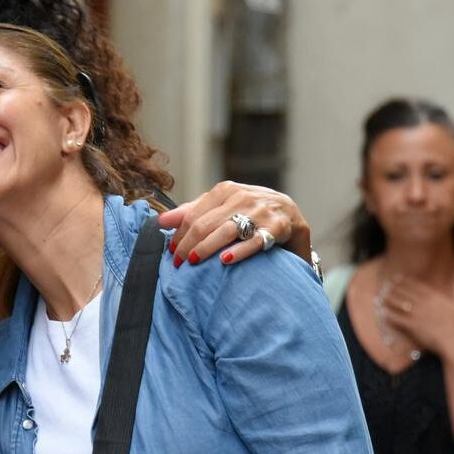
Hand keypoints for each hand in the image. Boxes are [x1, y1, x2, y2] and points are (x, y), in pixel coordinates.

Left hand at [158, 181, 311, 267]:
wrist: (292, 217)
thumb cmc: (251, 214)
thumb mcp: (223, 208)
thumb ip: (194, 212)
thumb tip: (161, 221)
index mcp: (226, 190)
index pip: (194, 214)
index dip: (179, 234)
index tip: (171, 251)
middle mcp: (243, 197)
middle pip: (206, 223)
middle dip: (188, 244)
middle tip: (179, 263)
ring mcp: (261, 211)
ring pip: (226, 230)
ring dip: (206, 248)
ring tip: (193, 261)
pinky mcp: (278, 227)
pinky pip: (255, 241)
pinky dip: (239, 250)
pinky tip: (225, 260)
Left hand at [379, 273, 453, 357]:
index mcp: (435, 297)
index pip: (415, 286)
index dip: (404, 281)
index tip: (396, 278)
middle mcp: (424, 304)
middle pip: (404, 293)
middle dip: (393, 288)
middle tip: (385, 286)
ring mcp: (417, 315)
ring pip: (399, 304)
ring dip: (389, 299)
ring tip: (381, 297)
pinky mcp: (412, 326)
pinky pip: (397, 319)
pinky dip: (389, 315)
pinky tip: (382, 312)